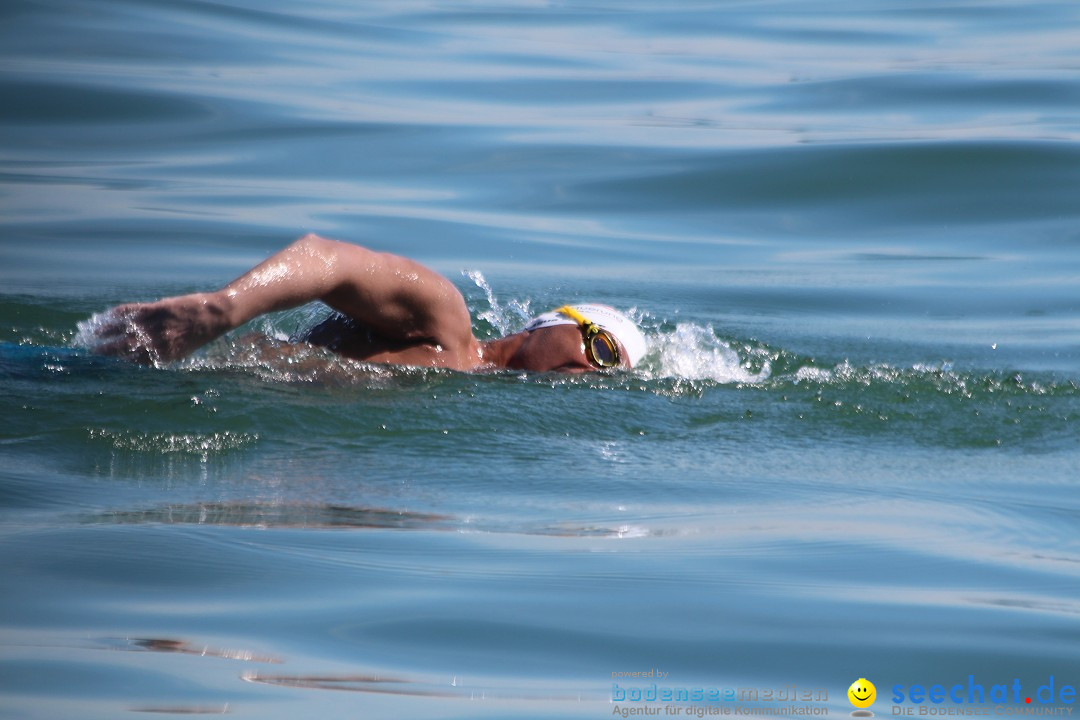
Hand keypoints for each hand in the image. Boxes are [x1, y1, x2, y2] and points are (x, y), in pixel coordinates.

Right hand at [87, 292, 232, 363]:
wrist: (217, 315)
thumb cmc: (200, 335)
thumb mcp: (181, 351)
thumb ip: (161, 354)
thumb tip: (139, 360)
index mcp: (164, 356)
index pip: (135, 363)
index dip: (118, 364)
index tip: (105, 366)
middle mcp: (158, 342)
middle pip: (124, 349)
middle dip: (106, 352)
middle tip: (93, 354)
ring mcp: (157, 324)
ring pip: (124, 330)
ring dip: (106, 333)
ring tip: (94, 335)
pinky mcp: (158, 308)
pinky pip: (132, 311)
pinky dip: (117, 314)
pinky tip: (108, 316)